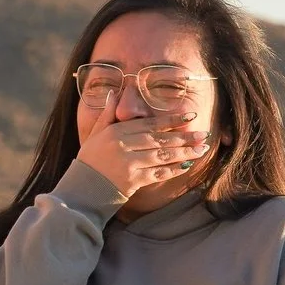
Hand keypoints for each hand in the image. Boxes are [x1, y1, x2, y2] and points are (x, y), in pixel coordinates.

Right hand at [75, 115, 208, 200]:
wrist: (80, 190)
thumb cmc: (88, 161)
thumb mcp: (95, 133)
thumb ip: (108, 114)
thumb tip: (116, 93)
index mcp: (115, 132)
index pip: (149, 124)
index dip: (171, 119)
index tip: (190, 115)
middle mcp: (123, 146)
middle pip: (159, 139)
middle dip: (183, 137)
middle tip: (203, 134)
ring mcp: (128, 164)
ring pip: (162, 156)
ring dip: (184, 152)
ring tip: (201, 149)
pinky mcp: (132, 181)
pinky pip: (157, 174)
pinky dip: (173, 170)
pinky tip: (187, 166)